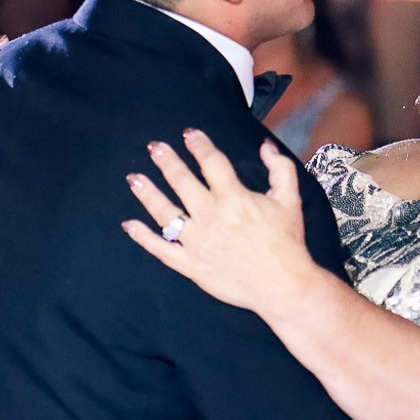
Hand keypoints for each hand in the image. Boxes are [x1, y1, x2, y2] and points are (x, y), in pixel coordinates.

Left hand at [122, 131, 319, 315]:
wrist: (283, 285)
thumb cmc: (287, 241)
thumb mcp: (290, 199)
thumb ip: (279, 168)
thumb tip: (264, 145)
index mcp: (234, 197)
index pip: (211, 163)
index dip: (199, 145)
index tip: (188, 133)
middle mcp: (210, 216)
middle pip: (181, 181)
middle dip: (166, 161)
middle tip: (153, 147)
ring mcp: (197, 242)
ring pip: (164, 212)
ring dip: (147, 193)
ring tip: (134, 178)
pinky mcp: (190, 265)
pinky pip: (161, 249)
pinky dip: (143, 237)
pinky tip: (129, 224)